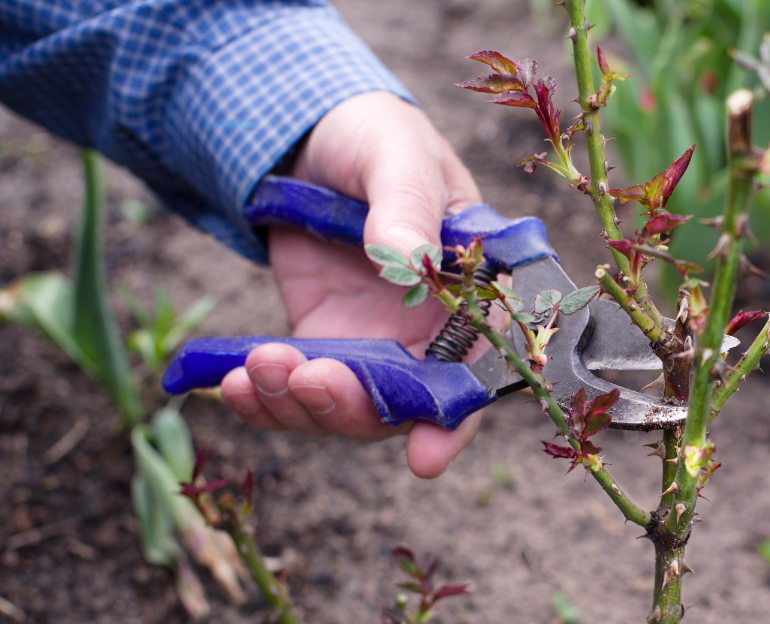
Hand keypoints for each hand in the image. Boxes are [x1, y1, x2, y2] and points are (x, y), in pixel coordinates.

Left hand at [219, 92, 483, 477]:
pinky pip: (297, 390)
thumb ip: (407, 206)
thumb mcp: (398, 156)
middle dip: (355, 407)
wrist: (313, 136)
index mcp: (471, 292)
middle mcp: (428, 331)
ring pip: (346, 409)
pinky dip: (265, 399)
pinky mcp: (320, 342)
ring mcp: (372, 343)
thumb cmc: (378, 139)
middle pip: (404, 405)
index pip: (477, 368)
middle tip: (310, 378)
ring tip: (256, 366)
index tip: (425, 457)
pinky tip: (232, 381)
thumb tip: (407, 261)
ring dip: (300, 405)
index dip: (456, 419)